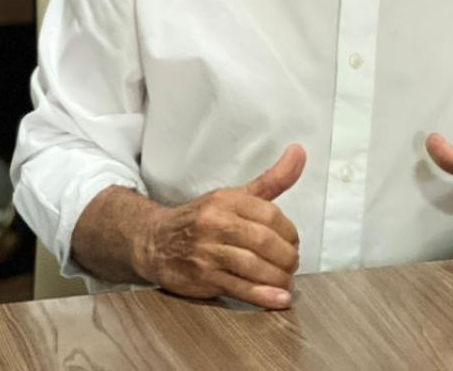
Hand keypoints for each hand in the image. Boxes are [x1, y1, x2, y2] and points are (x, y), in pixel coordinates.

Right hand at [138, 144, 305, 309]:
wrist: (153, 241)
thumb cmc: (201, 220)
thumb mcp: (234, 196)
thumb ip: (271, 179)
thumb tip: (299, 152)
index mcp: (226, 200)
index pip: (270, 215)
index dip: (289, 232)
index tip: (294, 243)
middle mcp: (215, 222)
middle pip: (264, 241)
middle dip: (287, 257)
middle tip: (292, 264)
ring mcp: (207, 251)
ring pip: (254, 266)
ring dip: (278, 278)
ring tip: (286, 282)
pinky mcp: (202, 277)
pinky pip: (239, 287)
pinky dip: (263, 295)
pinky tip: (278, 299)